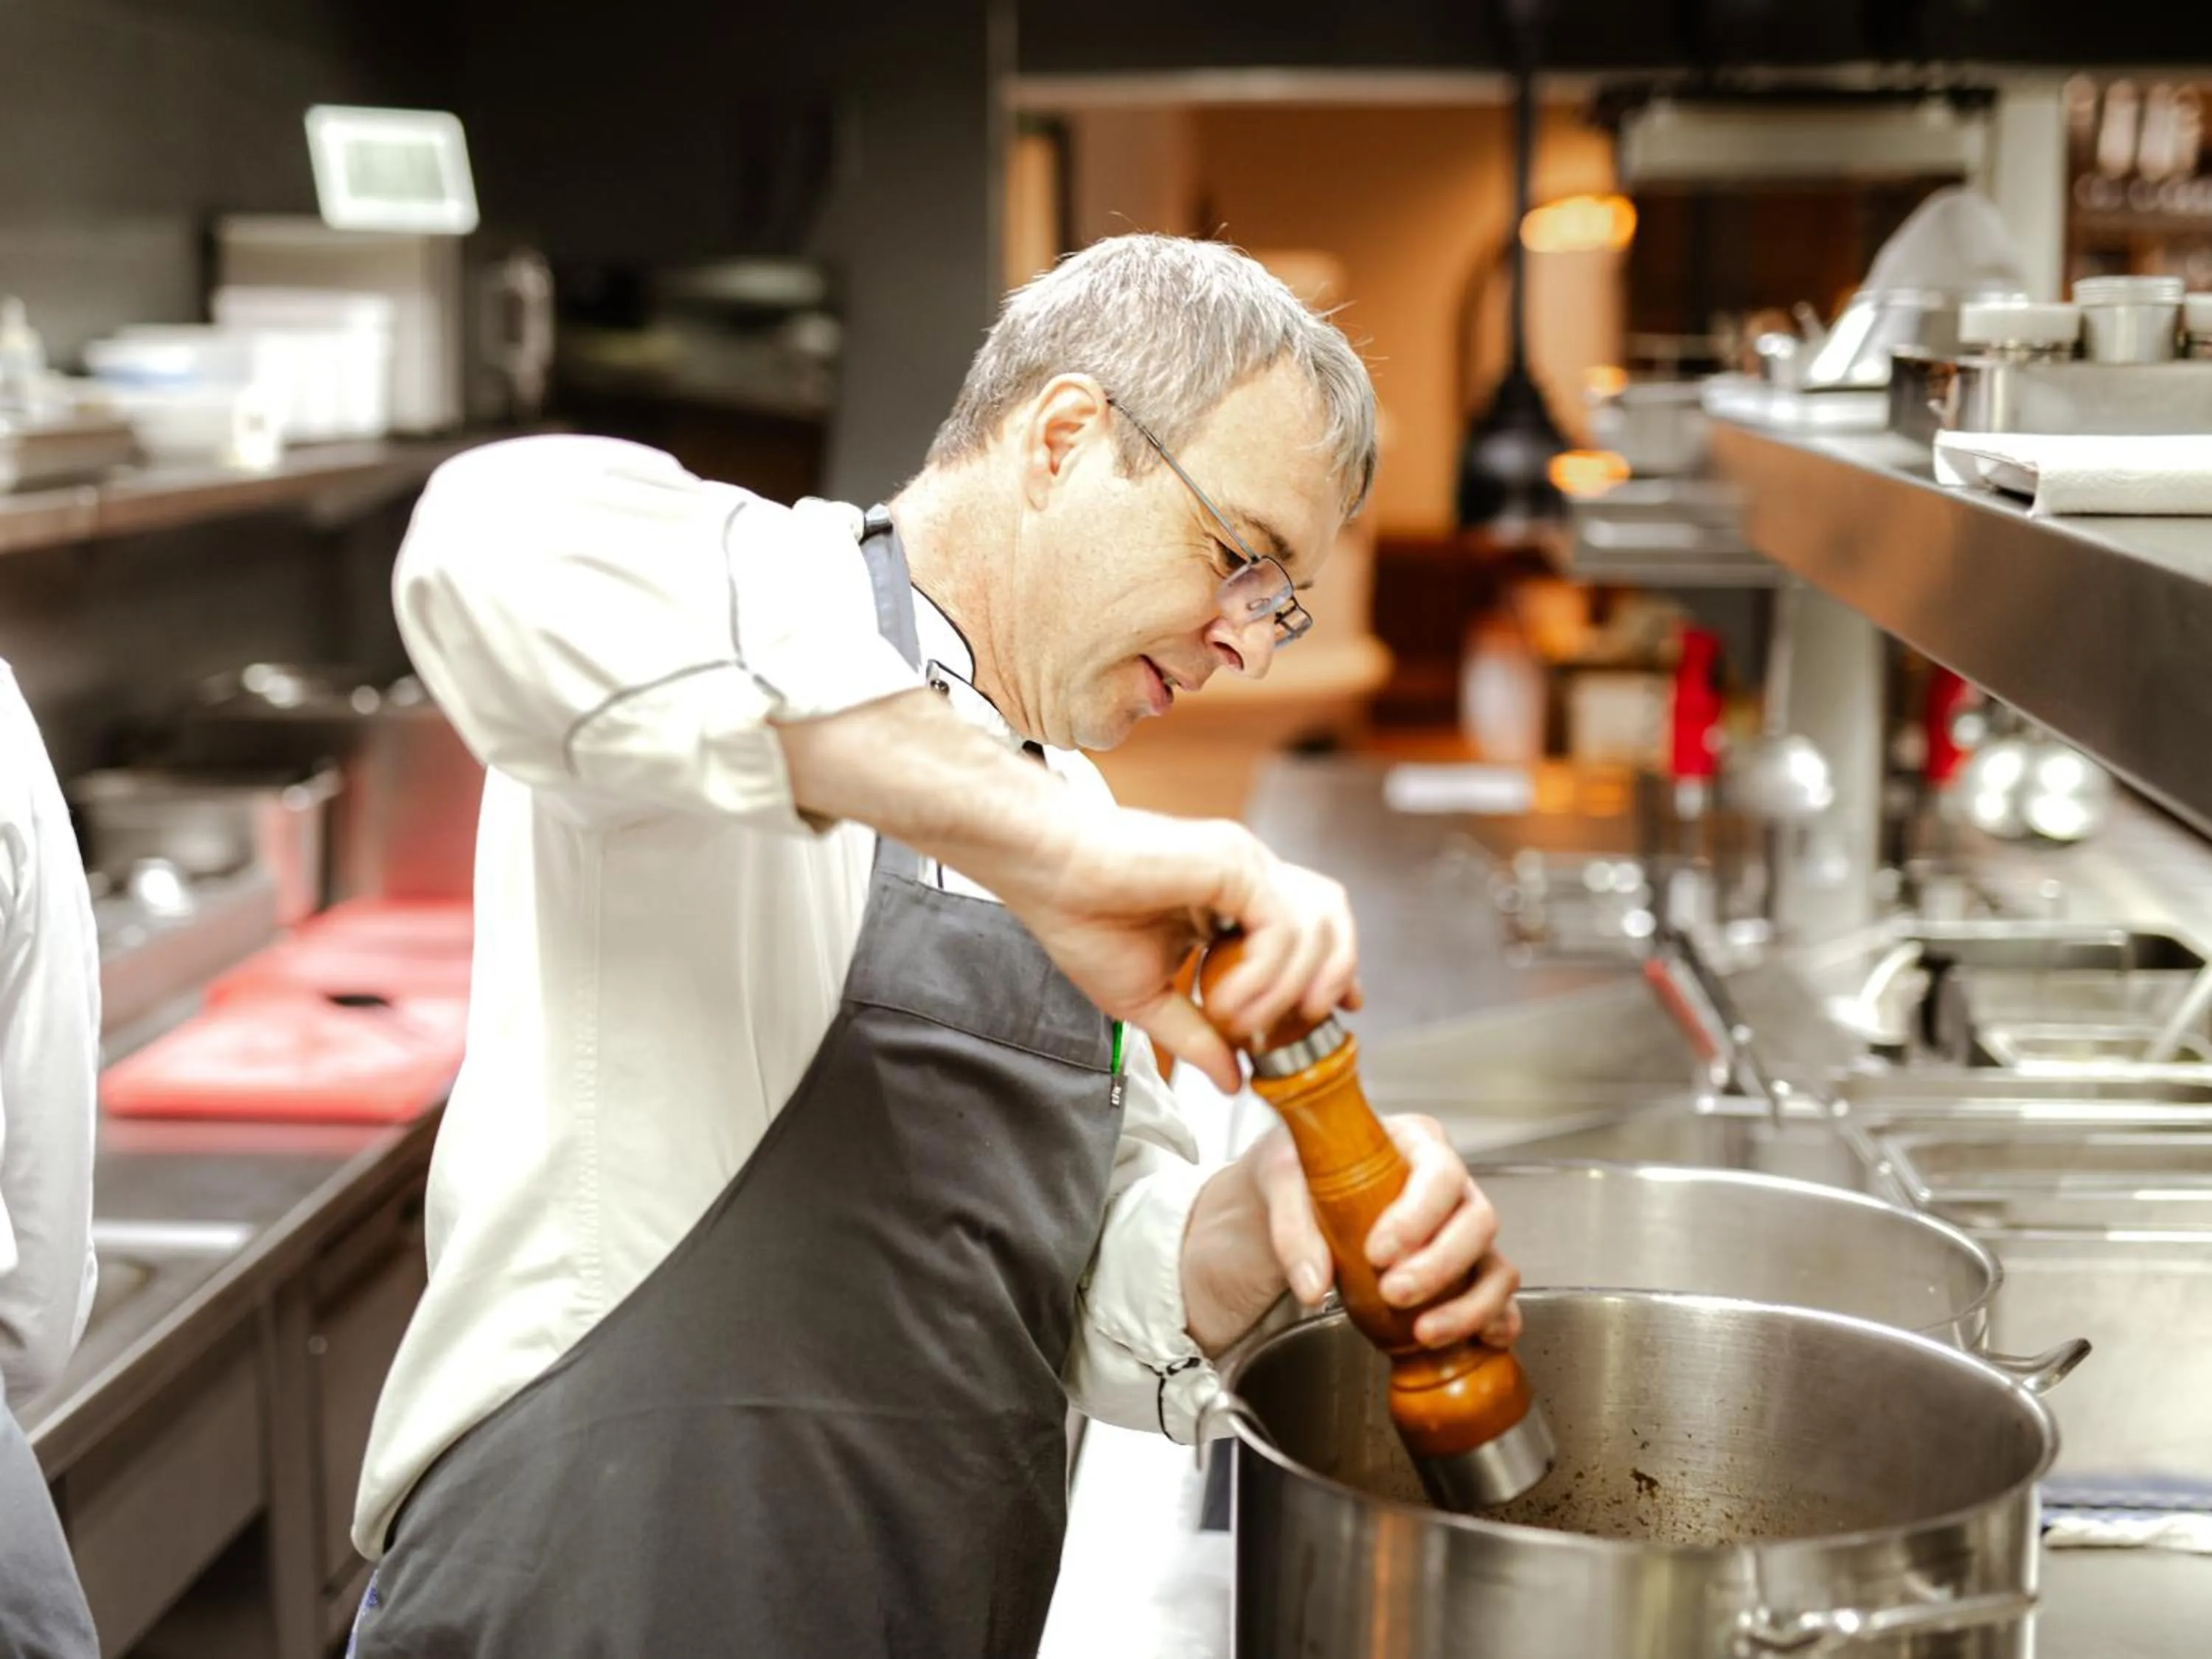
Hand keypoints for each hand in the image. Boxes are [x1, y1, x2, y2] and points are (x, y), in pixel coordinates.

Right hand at [994, 807, 1359, 1093]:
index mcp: (1231, 898)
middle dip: (1337, 971)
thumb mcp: (1148, 1001)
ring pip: (1317, 922)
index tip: (1337, 1011)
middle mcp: (1246, 873)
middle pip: (1331, 914)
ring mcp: (1243, 862)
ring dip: (1292, 986)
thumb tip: (1233, 1083)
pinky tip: (1228, 1002)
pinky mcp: (1233, 861)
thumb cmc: (1082, 922)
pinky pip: (1280, 926)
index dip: (1334, 967)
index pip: (1309, 926)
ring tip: (1249, 1023)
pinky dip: (1265, 975)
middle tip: (1312, 1020)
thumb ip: (1197, 1037)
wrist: (1046, 877)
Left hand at [1182, 1114, 1521, 1356]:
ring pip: (1495, 1266)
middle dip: (1440, 1265)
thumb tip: (1313, 1285)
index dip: (1419, 1216)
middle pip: (1477, 1221)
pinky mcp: (1464, 1272)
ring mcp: (1461, 1231)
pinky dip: (1497, 1322)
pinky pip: (1498, 1298)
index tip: (1378, 1252)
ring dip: (1469, 1306)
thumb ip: (1293, 1228)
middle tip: (1392, 1292)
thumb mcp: (1283, 1180)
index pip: (1440, 1173)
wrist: (1297, 1198)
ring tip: (1424, 1332)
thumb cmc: (1303, 1173)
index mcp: (1416, 1142)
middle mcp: (1450, 1186)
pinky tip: (1481, 1341)